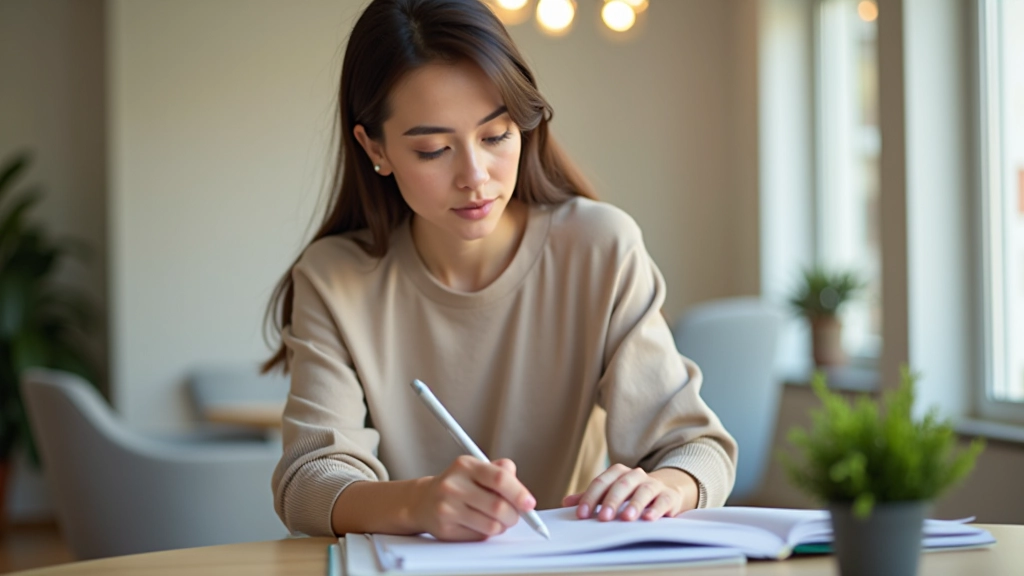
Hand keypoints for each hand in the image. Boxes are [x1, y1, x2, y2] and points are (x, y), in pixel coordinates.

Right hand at [411, 456, 536, 540]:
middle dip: (514, 515)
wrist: (423, 501)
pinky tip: (479, 524)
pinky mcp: (445, 529)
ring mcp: (447, 508)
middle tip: (515, 515)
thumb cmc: (459, 484)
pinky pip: (479, 536)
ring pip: (491, 525)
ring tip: (497, 519)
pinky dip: (487, 533)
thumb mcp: (477, 469)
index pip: (499, 479)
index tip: (529, 504)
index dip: (519, 493)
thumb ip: (501, 472)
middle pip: (498, 506)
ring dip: (502, 526)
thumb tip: (522, 491)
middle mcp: (453, 485)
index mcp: (465, 465)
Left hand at [562, 464, 698, 521]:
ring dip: (634, 504)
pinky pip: (662, 500)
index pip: (601, 483)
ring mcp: (653, 484)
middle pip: (621, 485)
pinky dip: (656, 509)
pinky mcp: (669, 496)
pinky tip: (648, 518)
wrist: (666, 489)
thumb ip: (591, 497)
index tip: (581, 515)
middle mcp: (635, 475)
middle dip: (611, 501)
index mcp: (618, 473)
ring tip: (626, 518)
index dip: (590, 498)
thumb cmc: (633, 493)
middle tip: (602, 517)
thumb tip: (566, 503)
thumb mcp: (612, 492)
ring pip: (643, 491)